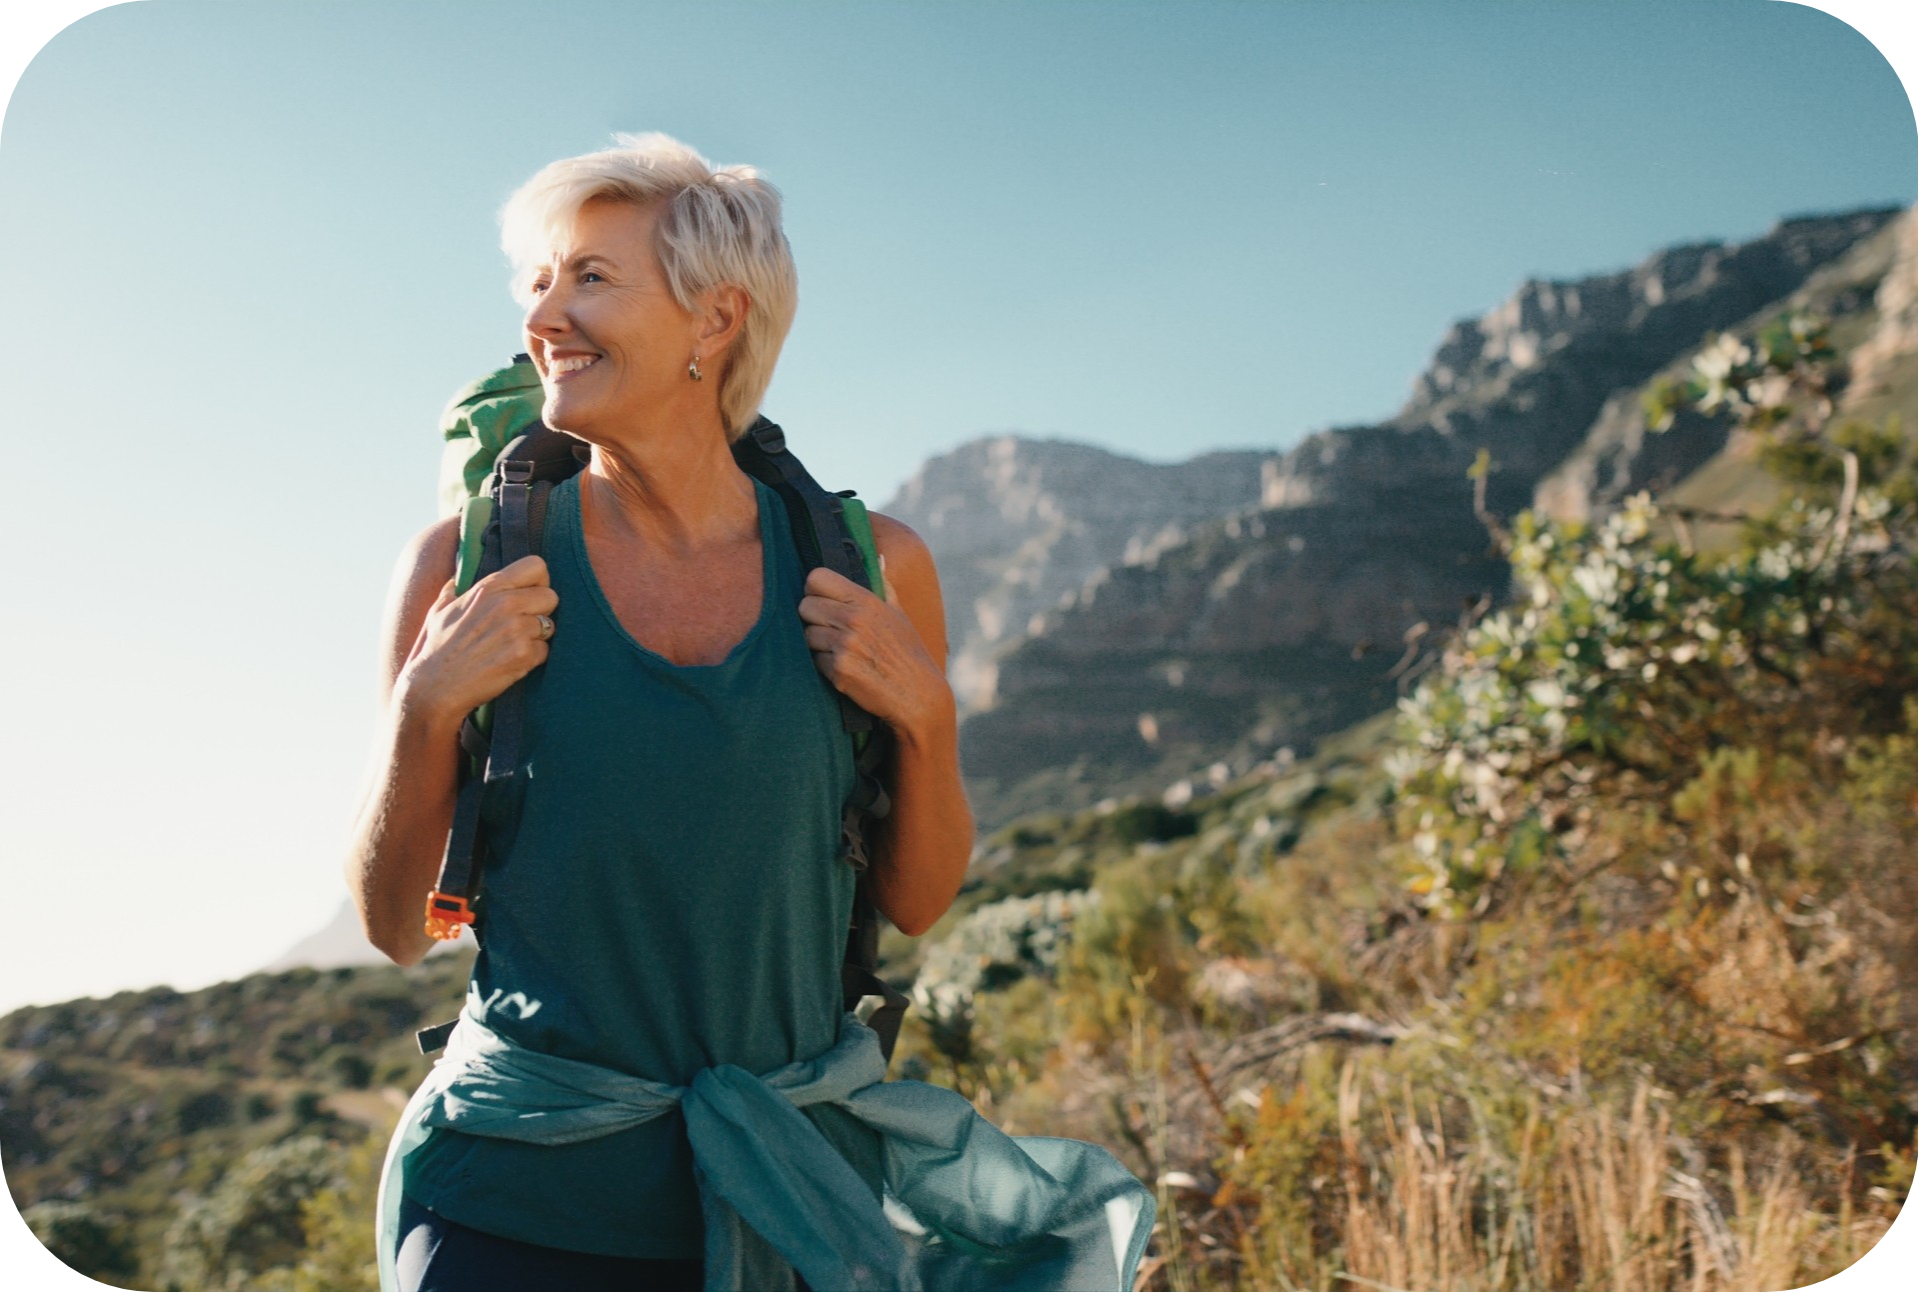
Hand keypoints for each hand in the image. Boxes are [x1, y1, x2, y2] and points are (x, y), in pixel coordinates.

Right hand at [395, 555, 558, 726]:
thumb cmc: (436, 648)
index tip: (531, 593)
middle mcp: (505, 604)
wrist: (435, 687)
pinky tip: (511, 662)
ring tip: (511, 646)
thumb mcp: (440, 610)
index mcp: (488, 588)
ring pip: (549, 626)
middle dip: (542, 611)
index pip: (536, 566)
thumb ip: (453, 589)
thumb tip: (456, 576)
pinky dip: (533, 658)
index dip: (539, 580)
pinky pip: (545, 651)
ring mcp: (516, 630)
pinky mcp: (523, 655)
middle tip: (523, 624)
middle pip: (551, 596)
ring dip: (536, 637)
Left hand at [799, 560, 950, 735]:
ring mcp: (845, 645)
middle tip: (830, 629)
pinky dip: (825, 666)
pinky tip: (845, 669)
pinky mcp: (839, 670)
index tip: (823, 600)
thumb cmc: (908, 653)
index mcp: (866, 600)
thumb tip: (878, 558)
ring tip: (841, 651)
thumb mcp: (900, 614)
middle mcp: (854, 619)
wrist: (918, 695)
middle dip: (813, 618)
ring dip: (818, 644)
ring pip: (806, 635)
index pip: (816, 578)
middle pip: (805, 606)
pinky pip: (814, 660)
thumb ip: (884, 585)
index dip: (814, 589)